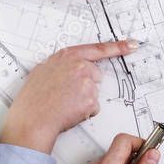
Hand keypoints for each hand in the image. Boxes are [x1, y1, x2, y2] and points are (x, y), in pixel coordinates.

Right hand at [1, 40, 138, 153]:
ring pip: (93, 93)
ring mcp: (86, 82)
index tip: (132, 45)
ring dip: (83, 100)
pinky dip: (84, 112)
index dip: (118, 47)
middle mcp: (78, 66)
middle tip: (65, 95)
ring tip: (63, 104)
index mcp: (66, 56)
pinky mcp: (91, 99)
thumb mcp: (42, 71)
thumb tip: (68, 68)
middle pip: (95, 76)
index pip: (97, 49)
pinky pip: (93, 107)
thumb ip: (60, 66)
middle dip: (85, 85)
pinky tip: (69, 112)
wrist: (32, 119)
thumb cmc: (33, 99)